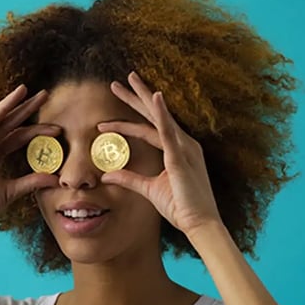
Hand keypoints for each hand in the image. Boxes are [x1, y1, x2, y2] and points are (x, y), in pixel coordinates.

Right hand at [0, 85, 59, 241]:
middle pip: (8, 123)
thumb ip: (31, 182)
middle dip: (25, 107)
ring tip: (20, 92)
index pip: (19, 135)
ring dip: (4, 106)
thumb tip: (56, 179)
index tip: (58, 127)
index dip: (37, 129)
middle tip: (45, 94)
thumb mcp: (10, 192)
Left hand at [97, 71, 222, 236]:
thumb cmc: (180, 207)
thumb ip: (129, 179)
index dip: (126, 123)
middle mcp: (182, 143)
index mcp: (177, 149)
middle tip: (116, 82)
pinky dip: (161, 113)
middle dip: (135, 97)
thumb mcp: (149, 189)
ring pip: (158, 116)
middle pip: (153, 115)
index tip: (105, 122)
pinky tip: (154, 97)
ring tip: (128, 80)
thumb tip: (107, 175)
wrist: (199, 224)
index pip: (148, 129)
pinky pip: (168, 131)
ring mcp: (183, 148)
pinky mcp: (181, 157)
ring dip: (143, 97)